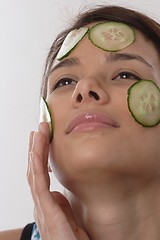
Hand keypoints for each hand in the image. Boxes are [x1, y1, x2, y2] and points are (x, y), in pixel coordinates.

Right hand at [27, 122, 88, 239]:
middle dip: (36, 148)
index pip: (41, 175)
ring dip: (35, 151)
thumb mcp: (68, 221)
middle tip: (39, 130)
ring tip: (37, 133)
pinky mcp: (46, 211)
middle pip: (35, 170)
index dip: (40, 157)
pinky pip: (39, 183)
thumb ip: (61, 207)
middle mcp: (41, 203)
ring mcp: (42, 206)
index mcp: (47, 205)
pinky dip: (36, 164)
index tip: (43, 140)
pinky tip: (36, 151)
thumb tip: (57, 193)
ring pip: (35, 173)